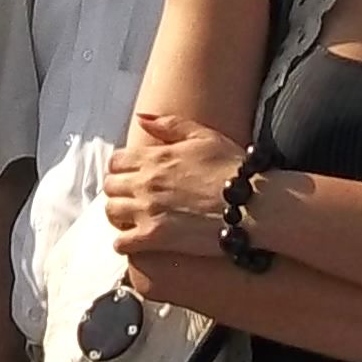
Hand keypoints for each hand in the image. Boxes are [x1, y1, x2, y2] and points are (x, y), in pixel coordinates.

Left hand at [101, 112, 244, 262]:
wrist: (251, 204)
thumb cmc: (232, 168)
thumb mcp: (203, 135)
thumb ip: (169, 124)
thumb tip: (141, 118)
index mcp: (153, 157)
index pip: (116, 161)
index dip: (122, 168)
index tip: (133, 175)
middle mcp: (144, 183)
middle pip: (110, 186)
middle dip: (119, 190)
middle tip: (135, 197)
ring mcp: (147, 211)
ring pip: (110, 212)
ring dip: (119, 214)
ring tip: (134, 217)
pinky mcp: (154, 238)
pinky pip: (121, 243)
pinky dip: (124, 243)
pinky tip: (137, 240)